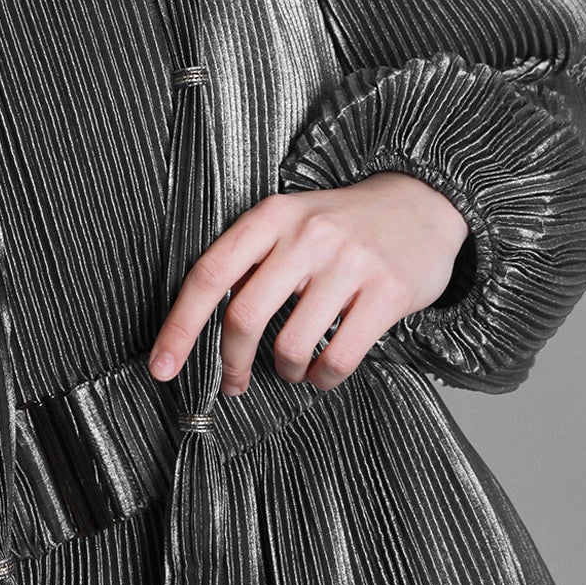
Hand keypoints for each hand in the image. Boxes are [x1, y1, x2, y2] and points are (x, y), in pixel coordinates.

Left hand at [147, 171, 470, 395]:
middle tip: (234, 381)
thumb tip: (201, 326)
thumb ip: (253, 261)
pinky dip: (323, 379)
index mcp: (272, 216)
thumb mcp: (292, 222)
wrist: (423, 203)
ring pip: (291, 345)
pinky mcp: (388, 292)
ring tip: (293, 367)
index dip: (179, 326)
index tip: (162, 366)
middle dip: (232, 362)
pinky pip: (339, 358)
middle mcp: (307, 234)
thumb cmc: (343, 224)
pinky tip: (323, 372)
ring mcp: (350, 262)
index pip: (209, 274)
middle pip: (244, 316)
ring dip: (286, 372)